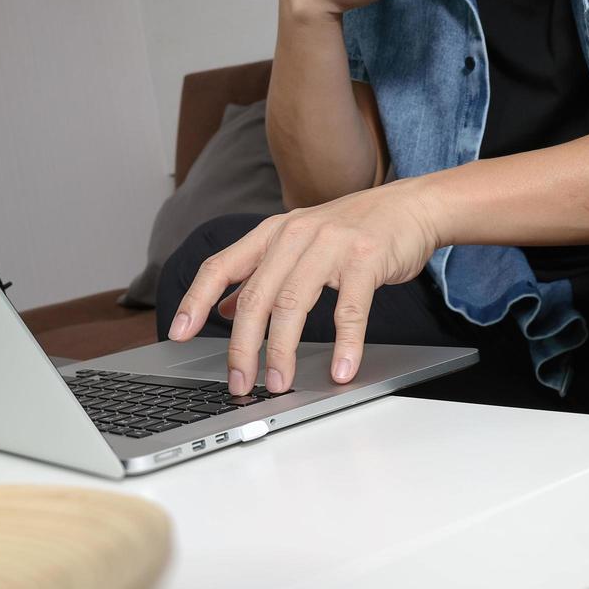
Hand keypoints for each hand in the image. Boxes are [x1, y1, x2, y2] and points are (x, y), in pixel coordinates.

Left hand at [166, 179, 443, 395]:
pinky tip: (341, 369)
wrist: (410, 206)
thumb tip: (221, 308)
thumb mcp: (298, 244)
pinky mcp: (366, 259)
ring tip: (278, 383)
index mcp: (272, 234)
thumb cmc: (353, 230)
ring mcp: (330, 246)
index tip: (178, 333)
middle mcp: (295, 236)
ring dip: (283, 351)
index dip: (195, 300)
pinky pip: (350, 310)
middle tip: (238, 383)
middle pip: (256, 297)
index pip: (220, 266)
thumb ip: (259, 274)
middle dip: (242, 347)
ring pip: (293, 304)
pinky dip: (345, 344)